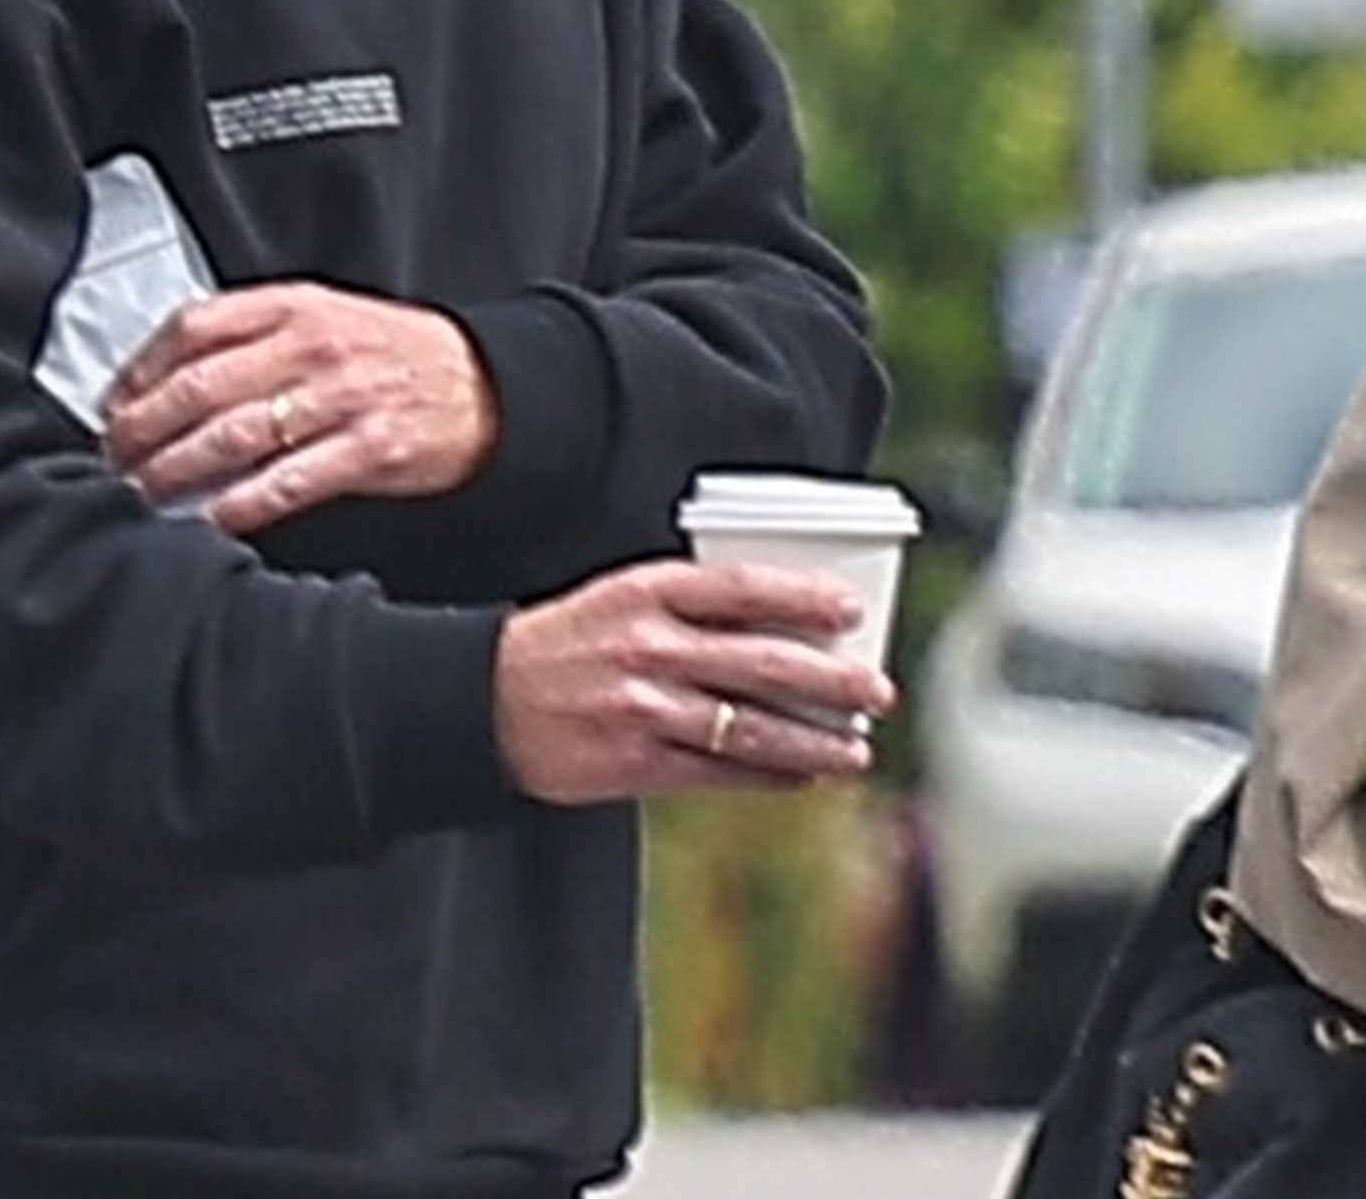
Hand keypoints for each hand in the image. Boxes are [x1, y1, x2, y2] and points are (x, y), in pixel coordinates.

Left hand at [98, 282, 497, 533]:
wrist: (489, 386)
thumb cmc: (400, 357)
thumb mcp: (329, 319)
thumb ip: (258, 337)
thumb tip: (173, 379)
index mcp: (299, 307)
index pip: (195, 327)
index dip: (141, 369)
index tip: (115, 403)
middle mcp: (315, 347)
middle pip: (199, 387)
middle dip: (142, 430)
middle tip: (114, 457)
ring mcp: (342, 399)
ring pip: (231, 436)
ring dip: (174, 471)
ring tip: (143, 491)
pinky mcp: (369, 450)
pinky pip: (285, 482)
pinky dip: (237, 505)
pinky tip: (208, 519)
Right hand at [493, 556, 898, 803]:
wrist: (486, 701)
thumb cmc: (573, 642)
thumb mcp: (624, 597)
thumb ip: (695, 603)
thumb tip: (789, 623)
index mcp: (649, 591)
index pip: (745, 589)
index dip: (806, 598)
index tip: (853, 611)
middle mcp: (650, 647)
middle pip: (764, 664)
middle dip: (834, 682)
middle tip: (879, 692)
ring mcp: (643, 708)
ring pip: (750, 727)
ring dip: (813, 743)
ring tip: (857, 751)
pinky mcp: (634, 762)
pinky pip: (718, 772)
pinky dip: (767, 776)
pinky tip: (801, 777)